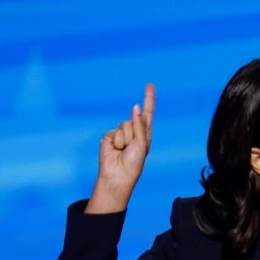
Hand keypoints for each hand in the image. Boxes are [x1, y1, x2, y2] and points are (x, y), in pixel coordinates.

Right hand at [86, 84, 154, 212]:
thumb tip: (135, 106)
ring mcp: (121, 133)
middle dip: (134, 128)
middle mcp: (133, 131)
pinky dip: (117, 141)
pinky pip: (115, 131)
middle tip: (132, 147)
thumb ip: (139, 124)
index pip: (147, 112)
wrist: (118, 174)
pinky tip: (116, 150)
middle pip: (135, 117)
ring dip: (126, 138)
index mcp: (145, 133)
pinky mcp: (110, 136)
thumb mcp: (142, 143)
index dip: (148, 98)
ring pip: (125, 124)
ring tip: (124, 150)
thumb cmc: (134, 162)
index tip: (149, 85)